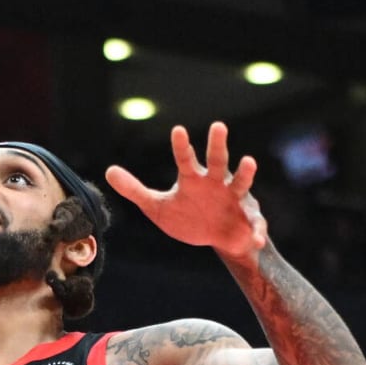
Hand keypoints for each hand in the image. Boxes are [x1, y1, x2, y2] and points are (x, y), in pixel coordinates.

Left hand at [105, 122, 267, 260]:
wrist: (216, 237)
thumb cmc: (187, 216)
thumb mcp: (156, 206)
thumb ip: (134, 189)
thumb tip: (108, 171)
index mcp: (194, 179)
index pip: (185, 160)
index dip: (182, 146)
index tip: (177, 130)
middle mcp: (217, 183)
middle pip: (218, 161)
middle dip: (217, 145)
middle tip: (217, 125)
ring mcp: (235, 200)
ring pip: (242, 184)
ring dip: (245, 174)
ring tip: (249, 161)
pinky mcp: (249, 221)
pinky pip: (255, 225)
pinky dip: (257, 232)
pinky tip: (256, 239)